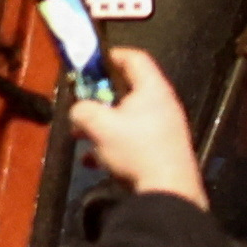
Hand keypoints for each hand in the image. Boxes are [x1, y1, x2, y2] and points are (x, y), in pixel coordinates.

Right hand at [63, 53, 205, 210]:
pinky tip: (94, 160)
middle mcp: (163, 105)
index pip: (135, 58)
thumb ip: (82, 110)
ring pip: (127, 118)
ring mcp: (165, 129)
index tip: (91, 62)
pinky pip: (133, 140)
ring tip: (80, 136)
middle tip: (80, 104)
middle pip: (128, 90)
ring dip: (102, 125)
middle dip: (99, 98)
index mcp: (153, 89)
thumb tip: (78, 110)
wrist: (168, 191)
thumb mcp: (100, 125)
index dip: (112, 55)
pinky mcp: (163, 151)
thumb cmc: (136, 149)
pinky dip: (113, 145)